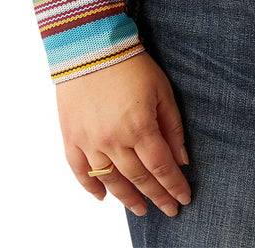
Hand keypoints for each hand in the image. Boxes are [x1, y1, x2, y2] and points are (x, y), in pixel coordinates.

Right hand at [55, 51, 190, 218]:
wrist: (90, 45)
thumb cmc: (130, 64)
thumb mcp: (161, 90)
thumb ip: (172, 126)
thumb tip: (181, 159)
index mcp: (140, 127)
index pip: (161, 167)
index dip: (173, 186)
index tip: (183, 199)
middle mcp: (114, 140)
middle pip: (138, 178)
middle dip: (156, 196)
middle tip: (168, 211)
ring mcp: (90, 142)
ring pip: (111, 180)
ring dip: (127, 198)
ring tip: (140, 209)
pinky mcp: (71, 137)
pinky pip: (79, 171)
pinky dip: (90, 187)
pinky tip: (103, 197)